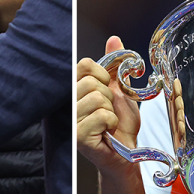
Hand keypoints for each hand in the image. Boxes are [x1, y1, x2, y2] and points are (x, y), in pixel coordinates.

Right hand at [76, 36, 140, 177]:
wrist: (125, 153)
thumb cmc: (120, 125)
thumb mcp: (120, 90)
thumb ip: (115, 65)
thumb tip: (114, 39)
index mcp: (75, 90)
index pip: (84, 65)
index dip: (103, 74)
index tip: (108, 88)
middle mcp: (68, 104)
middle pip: (92, 82)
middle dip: (109, 96)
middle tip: (108, 111)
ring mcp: (71, 120)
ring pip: (98, 98)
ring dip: (111, 111)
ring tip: (107, 122)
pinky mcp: (78, 136)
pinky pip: (102, 116)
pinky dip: (111, 122)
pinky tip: (107, 132)